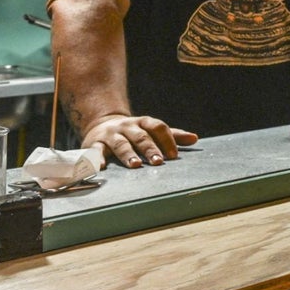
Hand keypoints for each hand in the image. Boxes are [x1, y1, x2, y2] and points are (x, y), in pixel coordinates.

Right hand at [81, 114, 198, 168]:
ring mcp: (111, 134)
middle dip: (150, 149)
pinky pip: (96, 150)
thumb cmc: (134, 132)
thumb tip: (194, 139)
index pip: (158, 127)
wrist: (101, 124)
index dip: (167, 140)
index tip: (174, 155)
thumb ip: (172, 136)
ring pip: (121, 144)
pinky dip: (97, 158)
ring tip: (135, 165)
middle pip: (141, 137)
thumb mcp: (152, 130)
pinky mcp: (94, 143)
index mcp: (143, 122)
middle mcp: (127, 126)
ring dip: (128, 154)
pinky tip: (101, 167)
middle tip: (158, 162)